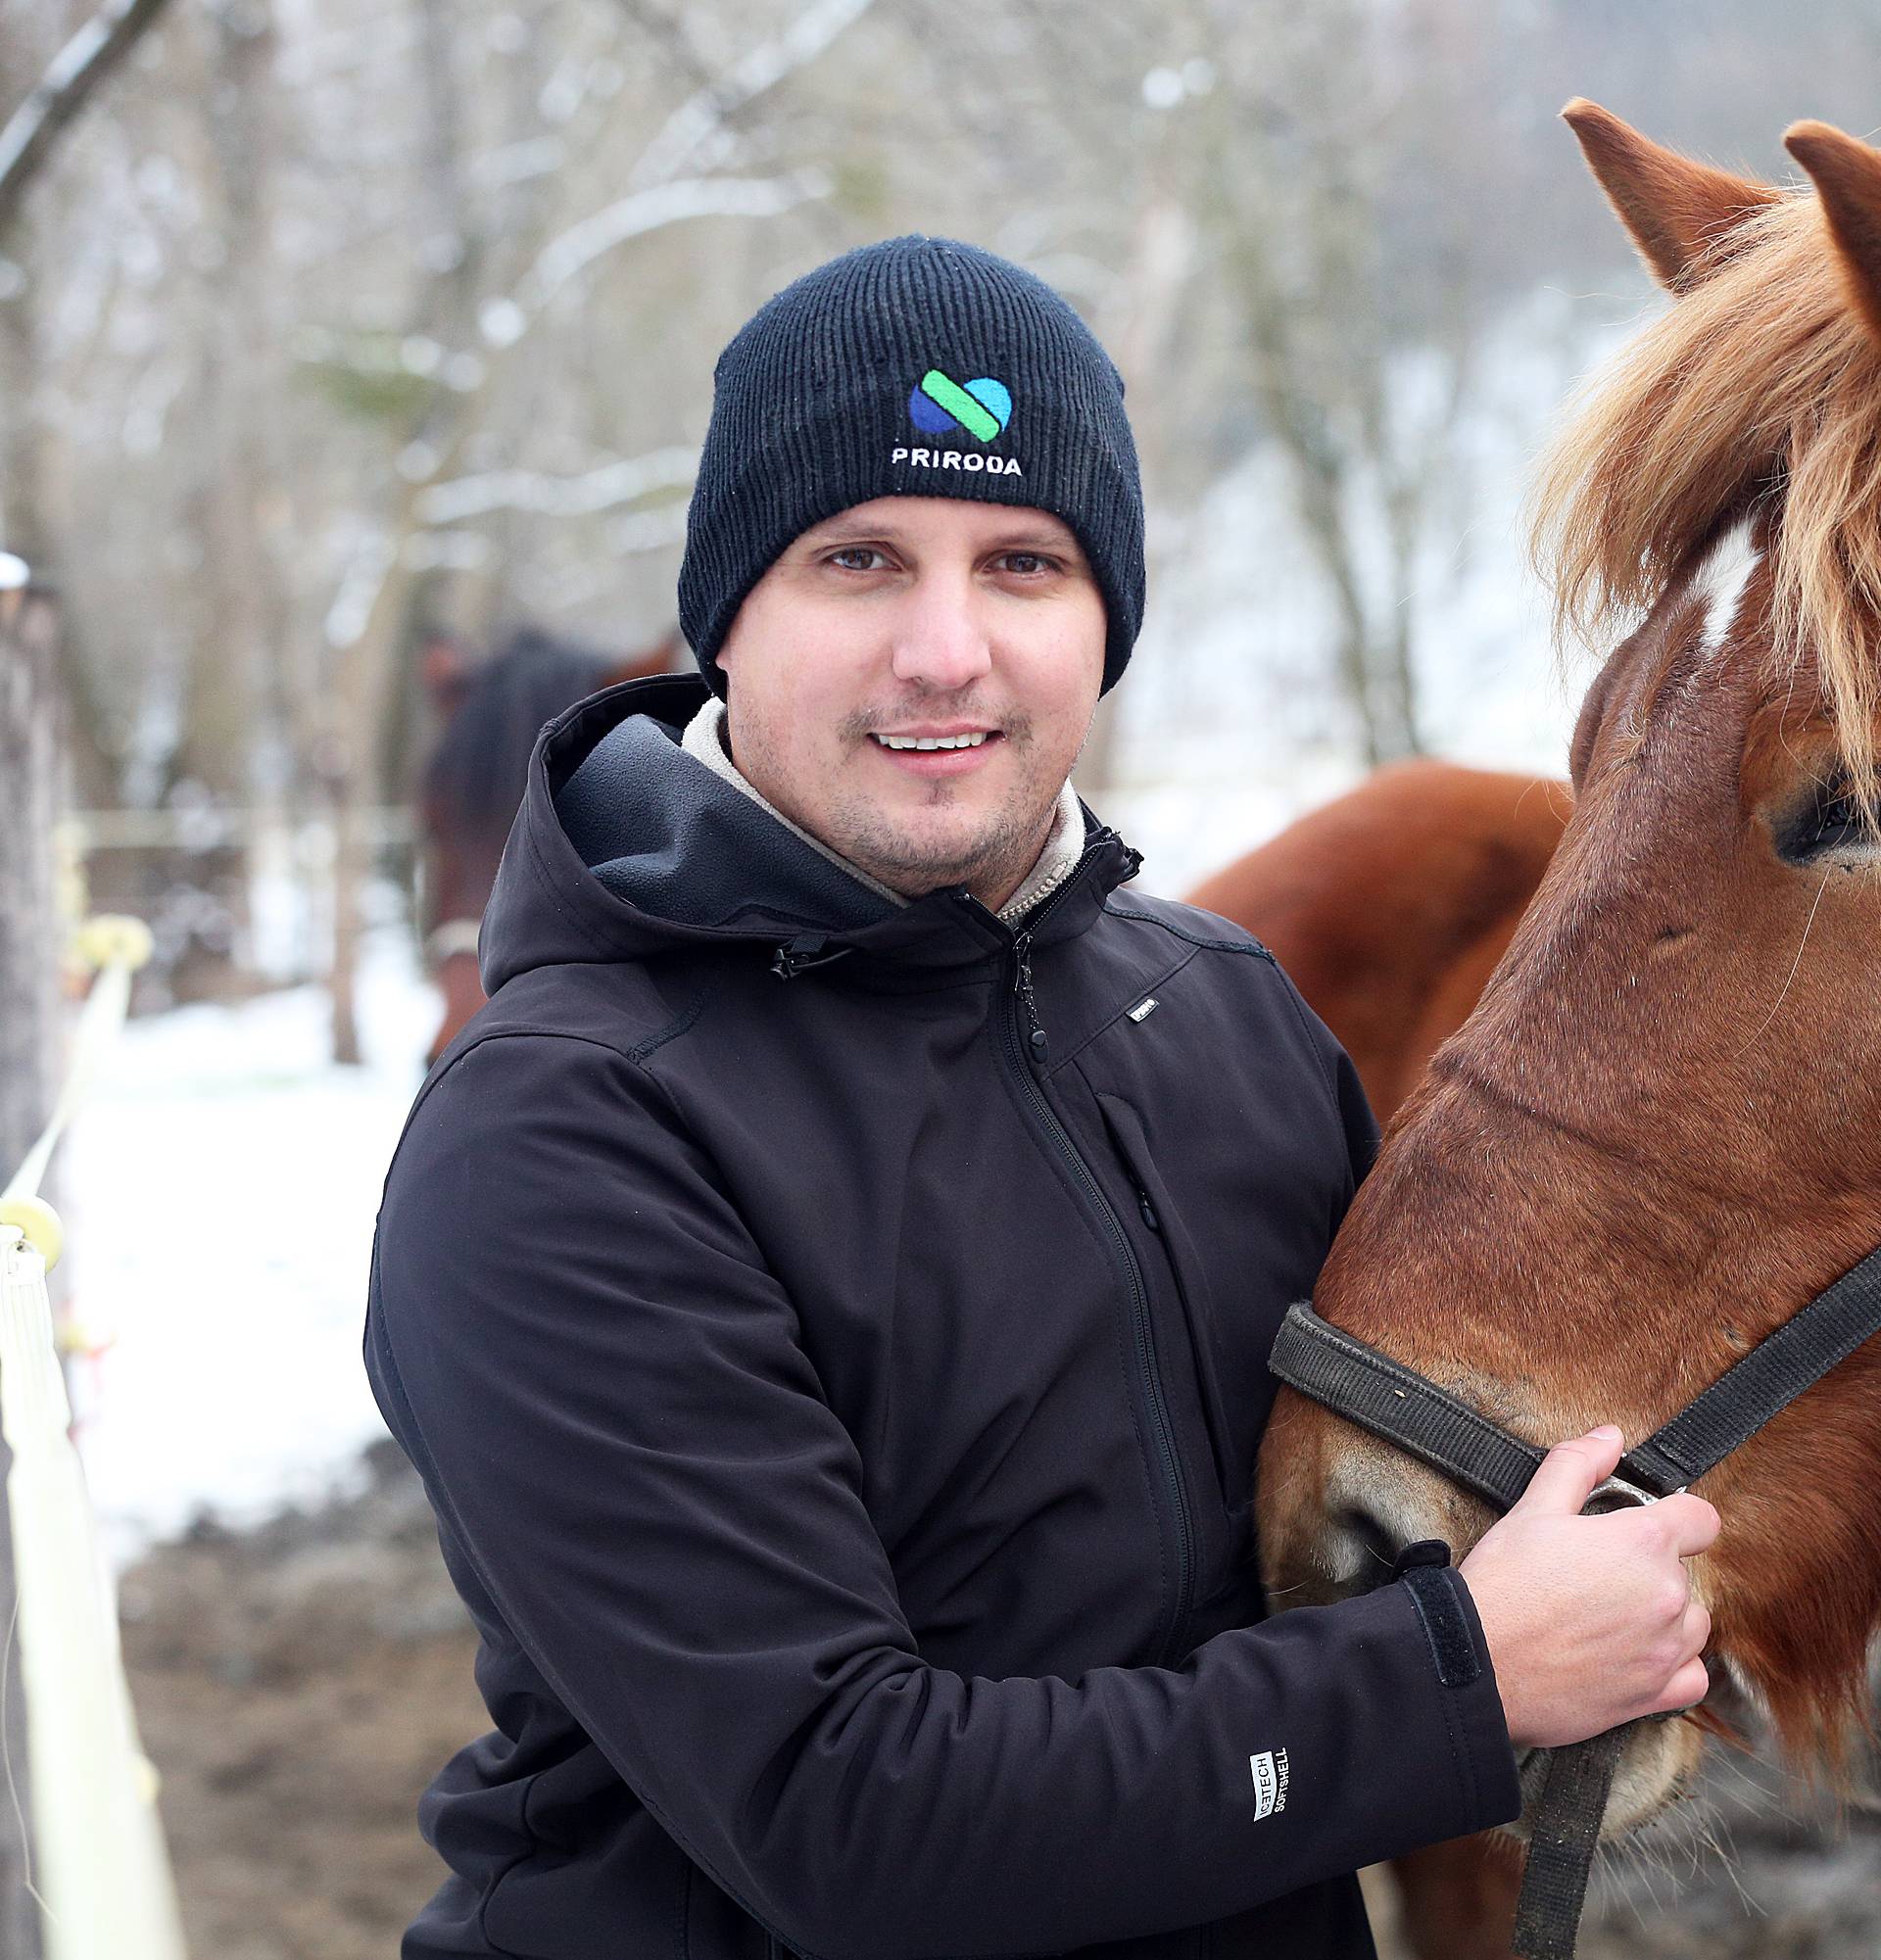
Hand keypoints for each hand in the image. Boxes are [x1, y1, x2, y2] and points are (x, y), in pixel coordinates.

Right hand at [1456, 1425, 1718, 1750]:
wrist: (1478, 1662)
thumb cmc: (1503, 1584)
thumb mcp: (1533, 1508)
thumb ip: (1579, 1464)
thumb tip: (1610, 1437)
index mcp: (1643, 1543)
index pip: (1701, 1518)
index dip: (1676, 1514)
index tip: (1647, 1523)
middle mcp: (1667, 1597)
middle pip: (1685, 1571)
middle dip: (1649, 1567)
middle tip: (1596, 1572)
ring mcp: (1665, 1650)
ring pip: (1692, 1623)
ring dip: (1665, 1615)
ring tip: (1611, 1613)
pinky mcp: (1655, 1694)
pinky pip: (1693, 1676)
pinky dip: (1673, 1665)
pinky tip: (1636, 1654)